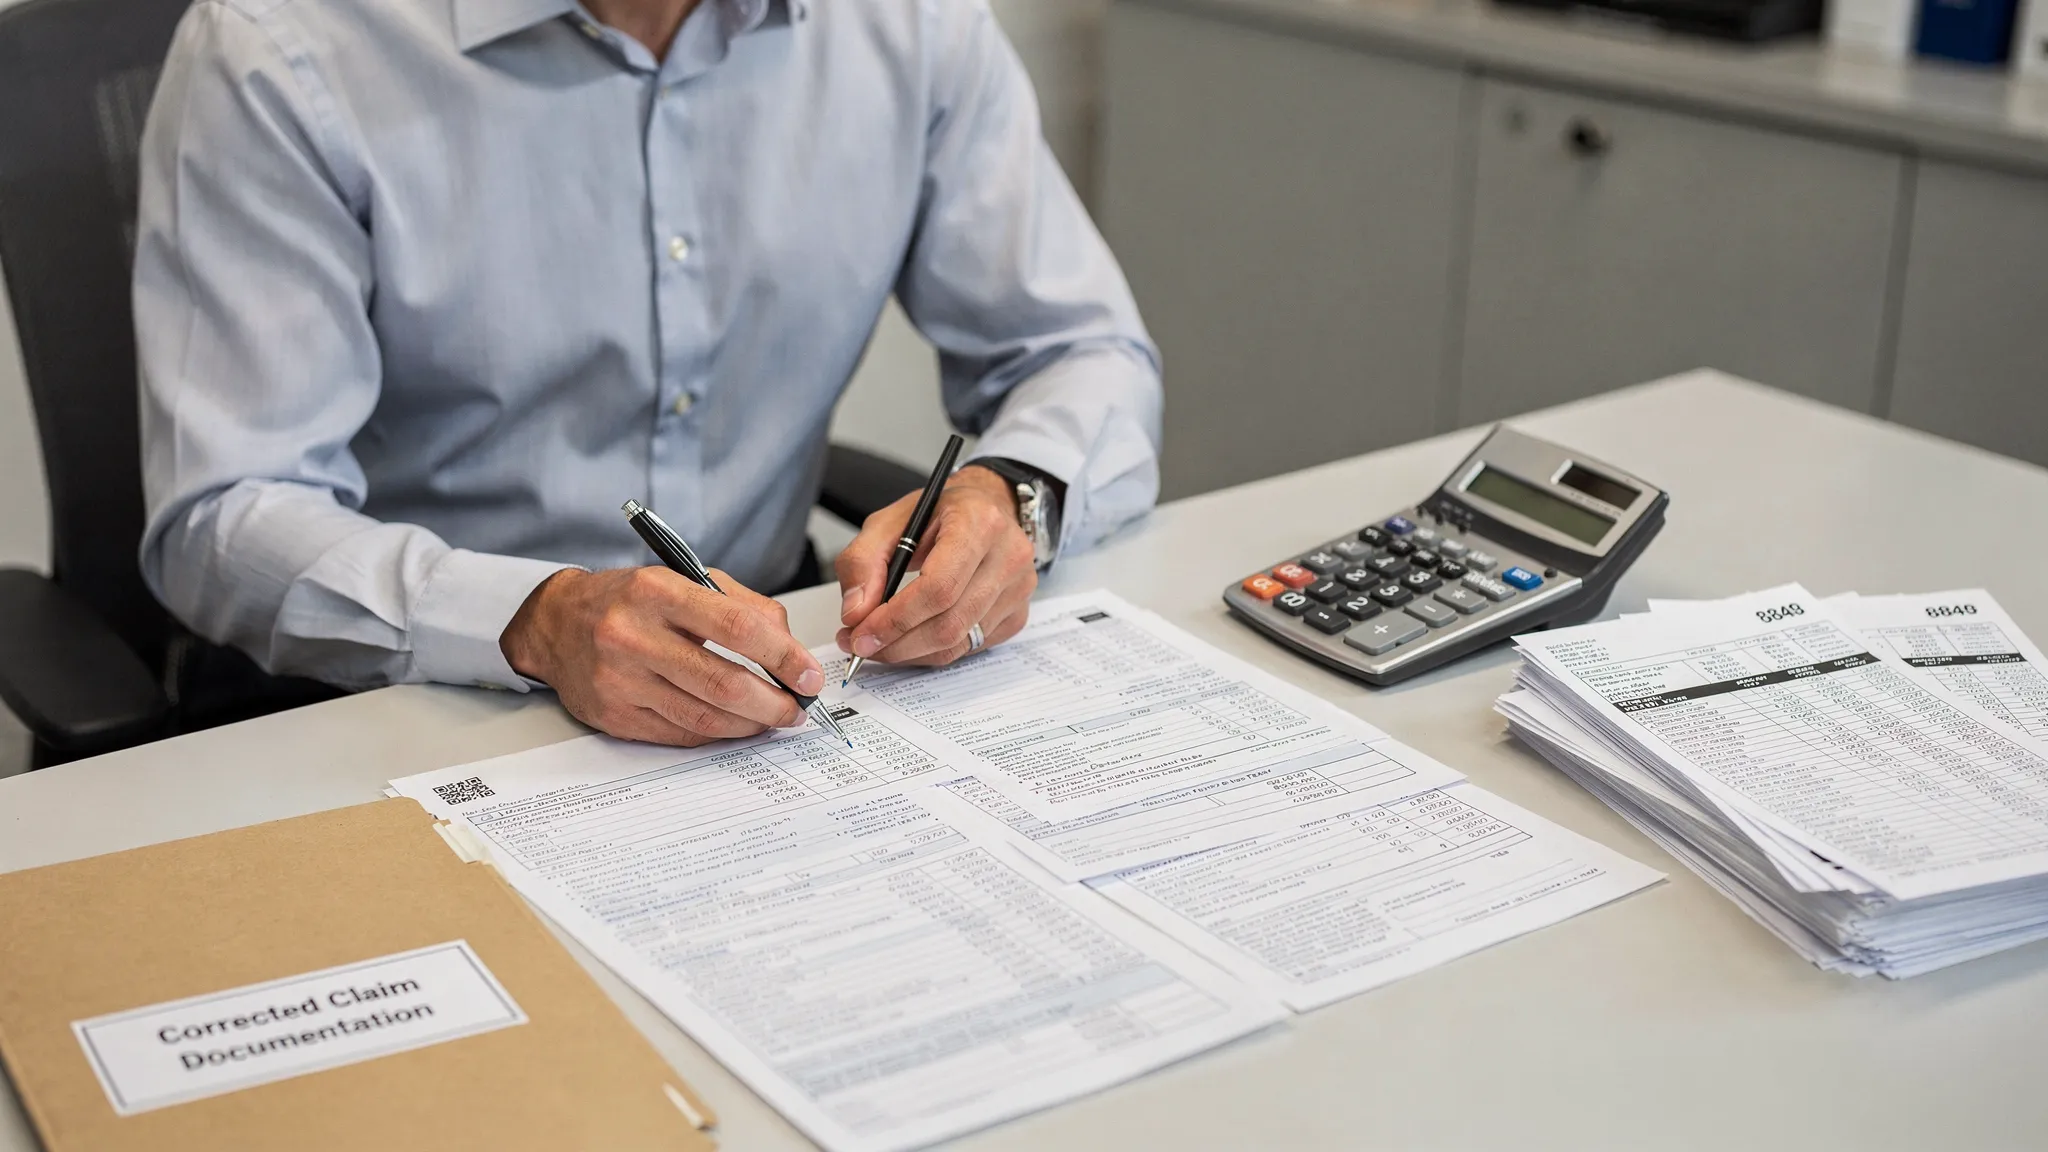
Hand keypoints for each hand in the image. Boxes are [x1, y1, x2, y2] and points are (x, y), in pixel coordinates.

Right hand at [500, 566, 824, 746]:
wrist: (556, 623)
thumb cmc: (629, 600)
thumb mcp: (684, 580)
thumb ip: (741, 606)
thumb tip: (789, 648)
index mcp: (657, 592)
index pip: (737, 628)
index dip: (783, 657)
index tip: (809, 674)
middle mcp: (633, 636)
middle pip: (723, 683)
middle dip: (773, 702)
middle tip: (799, 708)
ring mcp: (620, 681)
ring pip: (703, 717)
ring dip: (750, 724)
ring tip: (773, 718)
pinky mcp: (613, 715)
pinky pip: (679, 735)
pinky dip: (717, 734)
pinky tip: (735, 726)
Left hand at [836, 465, 1036, 666]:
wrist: (987, 507)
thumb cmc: (941, 512)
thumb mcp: (889, 521)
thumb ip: (862, 562)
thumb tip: (855, 614)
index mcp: (978, 523)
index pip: (939, 587)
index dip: (896, 619)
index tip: (861, 634)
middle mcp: (1009, 556)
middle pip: (950, 623)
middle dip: (897, 643)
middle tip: (861, 645)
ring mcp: (1019, 589)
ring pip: (959, 643)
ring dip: (911, 653)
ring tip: (879, 643)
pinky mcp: (1018, 614)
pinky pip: (970, 648)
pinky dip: (933, 652)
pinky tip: (911, 639)